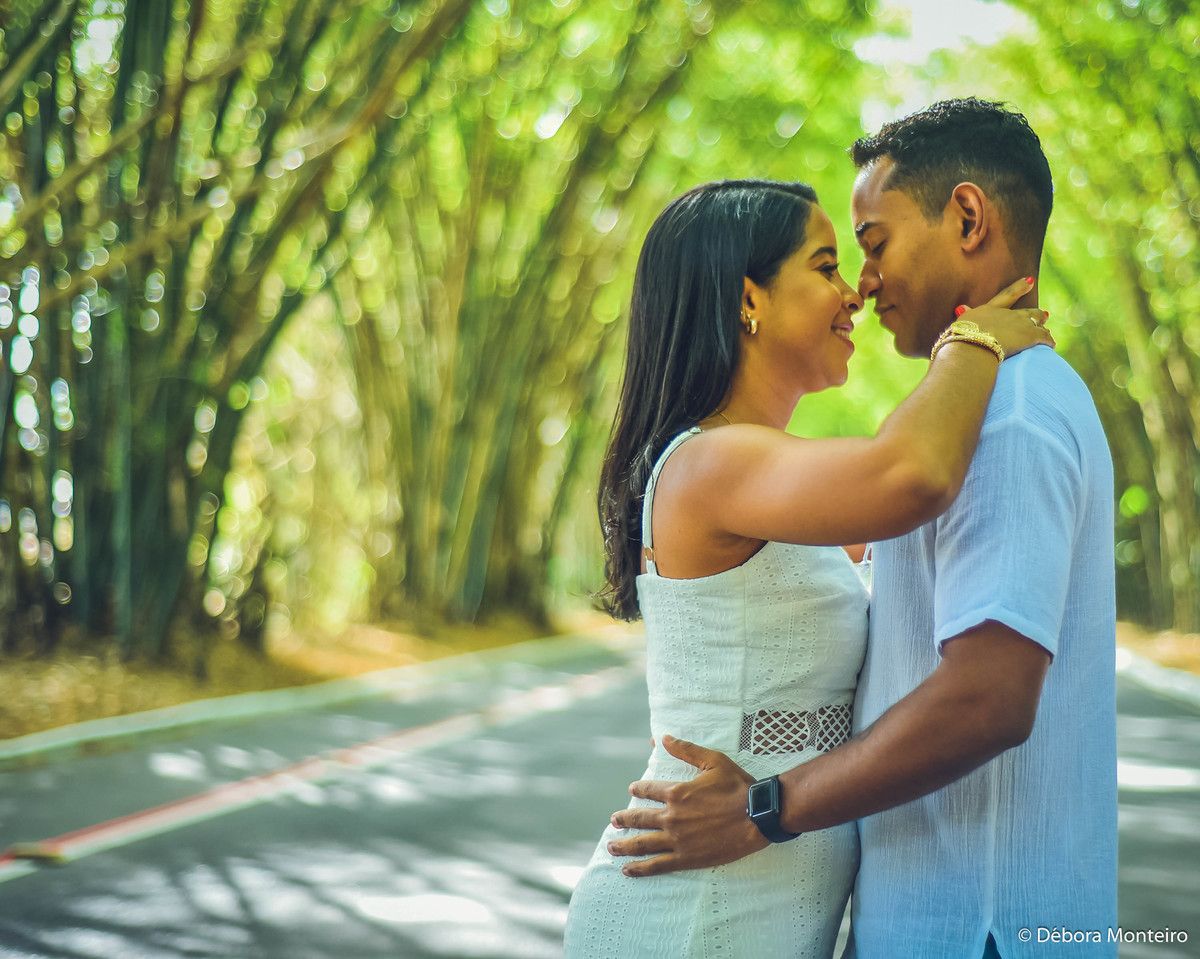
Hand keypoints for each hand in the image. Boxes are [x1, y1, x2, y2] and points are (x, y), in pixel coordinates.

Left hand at [606, 735, 767, 876]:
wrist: (758, 816)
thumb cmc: (738, 786)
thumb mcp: (713, 761)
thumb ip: (686, 750)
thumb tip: (663, 738)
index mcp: (676, 792)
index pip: (648, 789)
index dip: (638, 789)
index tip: (631, 790)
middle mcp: (671, 816)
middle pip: (639, 818)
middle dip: (624, 819)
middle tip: (613, 821)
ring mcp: (677, 839)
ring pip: (642, 844)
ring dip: (624, 845)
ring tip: (611, 847)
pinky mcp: (686, 858)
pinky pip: (657, 864)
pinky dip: (640, 868)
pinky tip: (628, 869)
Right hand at [952, 276, 1054, 358]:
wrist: (974, 346)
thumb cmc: (962, 337)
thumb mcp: (960, 323)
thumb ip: (966, 315)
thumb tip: (961, 308)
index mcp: (991, 309)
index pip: (1007, 296)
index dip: (1019, 287)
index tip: (1030, 280)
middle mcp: (1009, 314)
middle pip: (1028, 312)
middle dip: (1037, 313)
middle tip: (1045, 314)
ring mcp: (1021, 324)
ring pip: (1038, 324)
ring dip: (1044, 328)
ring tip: (1048, 333)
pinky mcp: (1031, 336)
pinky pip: (1045, 338)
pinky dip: (1049, 341)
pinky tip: (1051, 345)